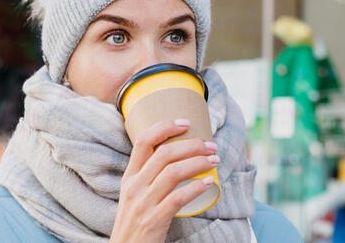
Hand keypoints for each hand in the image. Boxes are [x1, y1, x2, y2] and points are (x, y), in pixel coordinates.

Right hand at [110, 119, 218, 242]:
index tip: (185, 122)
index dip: (164, 127)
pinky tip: (210, 183)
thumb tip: (178, 157)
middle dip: (191, 145)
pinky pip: (179, 197)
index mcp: (129, 176)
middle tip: (210, 145)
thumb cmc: (135, 222)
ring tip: (214, 160)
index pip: (143, 141)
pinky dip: (197, 187)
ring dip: (198, 162)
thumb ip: (149, 177)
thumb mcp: (134, 195)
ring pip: (173, 172)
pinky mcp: (154, 219)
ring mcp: (143, 202)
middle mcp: (134, 186)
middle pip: (164, 154)